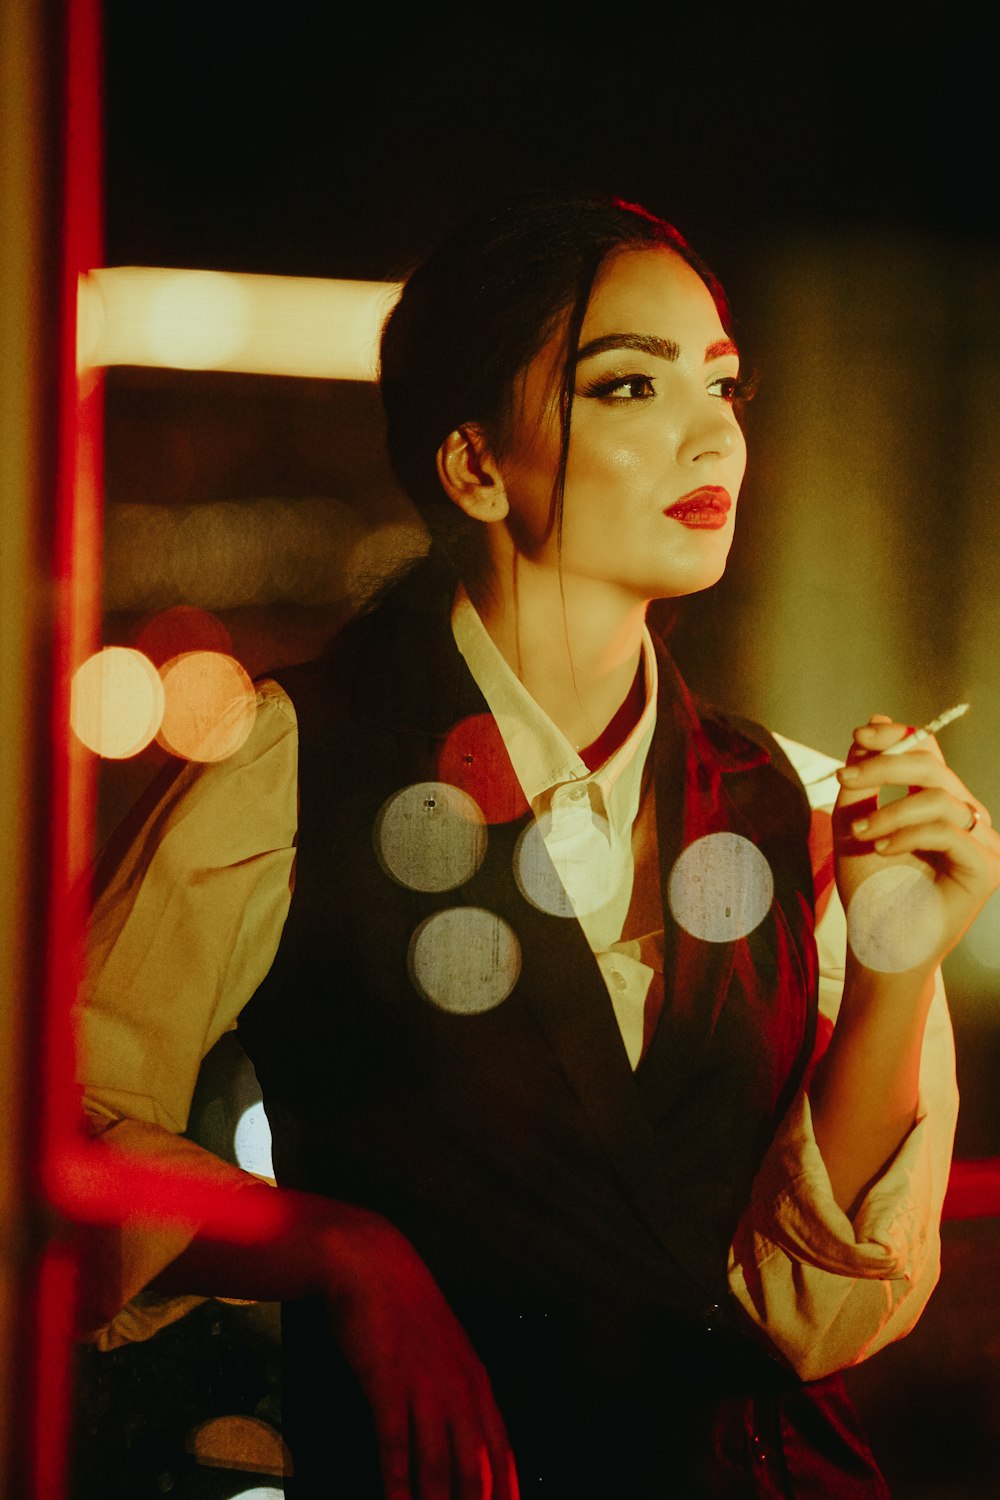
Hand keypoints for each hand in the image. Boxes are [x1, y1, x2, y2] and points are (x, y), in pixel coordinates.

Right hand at [323, 1211, 518, 1499]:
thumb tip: (465, 1440)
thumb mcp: (446, 1351)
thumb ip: (459, 1394)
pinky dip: (398, 1480)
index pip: (502, 1453)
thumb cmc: (406, 1310)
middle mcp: (458, 1388)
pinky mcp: (388, 1382)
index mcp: (476, 1382)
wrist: (374, 1264)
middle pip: (475, 1467)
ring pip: (437, 1463)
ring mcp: (424, 1386)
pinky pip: (395, 1442)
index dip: (505, 1492)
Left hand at [833, 714, 999, 973]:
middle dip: (884, 765)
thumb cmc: (870, 889)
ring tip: (859, 835)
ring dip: (889, 811)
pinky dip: (907, 835)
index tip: (858, 736)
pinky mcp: (985, 867)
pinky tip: (881, 850)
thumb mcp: (856, 823)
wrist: (878, 944)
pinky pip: (947, 831)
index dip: (897, 736)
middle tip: (844, 780)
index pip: (929, 752)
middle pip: (934, 766)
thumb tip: (875, 723)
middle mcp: (967, 817)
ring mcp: (982, 842)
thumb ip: (865, 780)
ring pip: (939, 798)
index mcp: (941, 802)